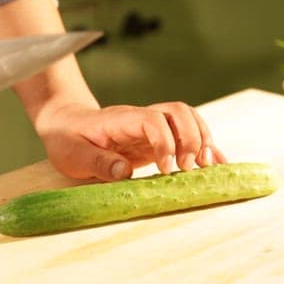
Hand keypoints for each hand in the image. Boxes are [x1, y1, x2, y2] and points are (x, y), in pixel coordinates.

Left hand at [35, 101, 226, 181]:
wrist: (67, 124)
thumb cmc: (68, 139)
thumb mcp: (73, 154)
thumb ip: (98, 162)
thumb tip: (126, 172)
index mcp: (122, 120)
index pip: (154, 119)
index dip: (166, 142)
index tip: (166, 169)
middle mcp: (142, 118)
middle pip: (179, 112)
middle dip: (192, 138)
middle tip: (190, 169)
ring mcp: (153, 126)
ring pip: (189, 119)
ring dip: (204, 139)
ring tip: (208, 166)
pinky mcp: (159, 138)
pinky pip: (187, 136)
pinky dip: (205, 148)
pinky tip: (217, 165)